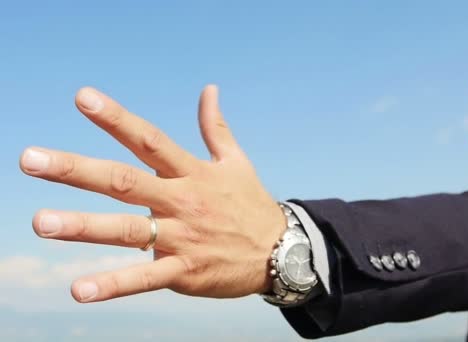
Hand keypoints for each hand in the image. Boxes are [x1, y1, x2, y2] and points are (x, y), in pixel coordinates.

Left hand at [19, 85, 286, 302]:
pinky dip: (114, 284)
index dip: (116, 118)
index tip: (83, 98)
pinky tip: (80, 289)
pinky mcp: (185, 271)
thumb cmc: (251, 204)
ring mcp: (182, 237)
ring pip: (127, 230)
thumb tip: (210, 89)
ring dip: (83, 227)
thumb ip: (216, 127)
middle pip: (124, 181)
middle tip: (30, 159)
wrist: (282, 251)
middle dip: (76, 169)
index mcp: (192, 172)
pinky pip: (145, 278)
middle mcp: (182, 201)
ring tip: (41, 223)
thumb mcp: (236, 162)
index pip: (149, 140)